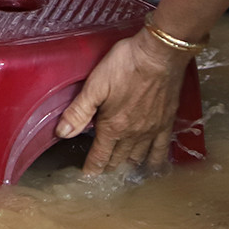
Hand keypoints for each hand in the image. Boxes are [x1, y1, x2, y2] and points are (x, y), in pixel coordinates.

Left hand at [55, 30, 189, 175]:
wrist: (159, 54)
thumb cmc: (125, 65)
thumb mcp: (95, 86)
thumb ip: (78, 112)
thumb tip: (61, 133)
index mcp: (113, 127)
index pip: (100, 156)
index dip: (92, 167)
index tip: (88, 174)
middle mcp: (133, 134)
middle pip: (118, 158)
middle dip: (108, 165)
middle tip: (102, 169)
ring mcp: (152, 131)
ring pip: (138, 157)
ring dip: (128, 164)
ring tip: (122, 168)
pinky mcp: (166, 122)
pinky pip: (161, 149)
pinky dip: (154, 161)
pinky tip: (152, 166)